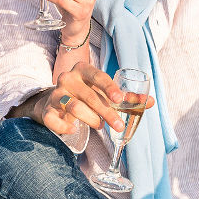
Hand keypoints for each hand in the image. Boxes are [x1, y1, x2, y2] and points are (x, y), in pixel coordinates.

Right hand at [23, 63, 154, 134]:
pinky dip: (65, 127)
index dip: (109, 87)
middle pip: (89, 95)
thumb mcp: (103, 92)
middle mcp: (68, 78)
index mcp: (83, 70)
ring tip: (100, 126)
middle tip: (118, 125)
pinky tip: (74, 129)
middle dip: (106, 112)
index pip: (98, 76)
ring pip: (74, 107)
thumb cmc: (85, 94)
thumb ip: (125, 98)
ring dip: (91, 120)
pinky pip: (54, 120)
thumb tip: (151, 102)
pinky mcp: (47, 110)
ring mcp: (56, 94)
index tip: (119, 99)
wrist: (54, 101)